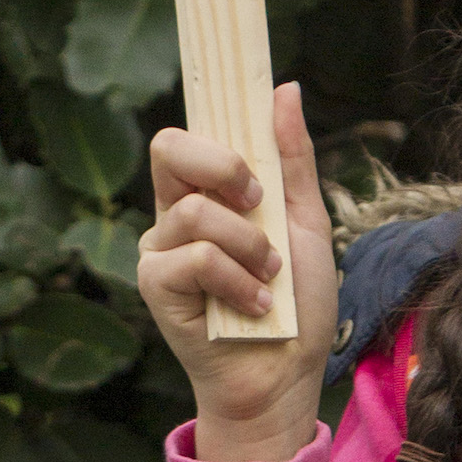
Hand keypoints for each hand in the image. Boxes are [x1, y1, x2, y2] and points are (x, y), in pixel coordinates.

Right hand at [138, 83, 337, 458]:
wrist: (286, 374)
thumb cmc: (297, 300)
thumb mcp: (306, 220)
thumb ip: (293, 158)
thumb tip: (284, 87)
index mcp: (209, 190)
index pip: (191, 130)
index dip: (209, 111)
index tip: (245, 100)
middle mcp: (176, 212)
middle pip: (169, 147)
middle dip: (223, 166)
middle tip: (260, 200)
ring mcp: (160, 248)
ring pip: (195, 211)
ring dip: (249, 246)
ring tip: (268, 278)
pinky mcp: (155, 286)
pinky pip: (193, 257)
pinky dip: (237, 280)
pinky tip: (255, 306)